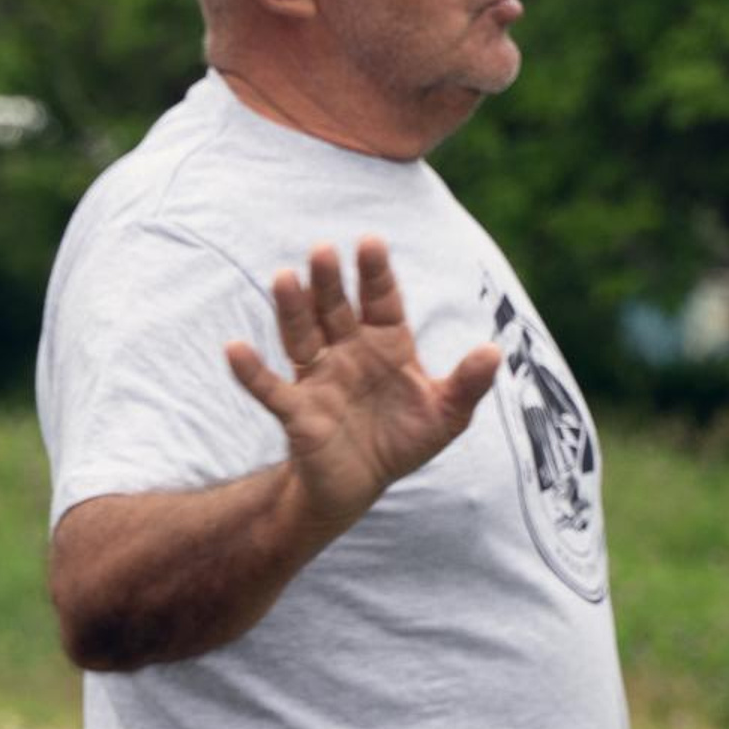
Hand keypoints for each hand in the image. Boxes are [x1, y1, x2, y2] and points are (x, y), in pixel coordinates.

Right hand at [225, 239, 500, 531]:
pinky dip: (251, 371)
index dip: (375, 274)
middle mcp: (348, 351)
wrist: (360, 486)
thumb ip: (467, 384)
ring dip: (291, 309)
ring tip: (282, 277)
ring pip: (302, 336)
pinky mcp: (298, 411)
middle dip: (329, 282)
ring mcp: (319, 378)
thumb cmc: (401, 441)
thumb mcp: (446, 415)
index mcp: (387, 344)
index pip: (381, 300)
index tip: (369, 242)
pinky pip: (271, 389)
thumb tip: (494, 351)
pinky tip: (233, 349)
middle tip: (322, 250)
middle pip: (336, 309)